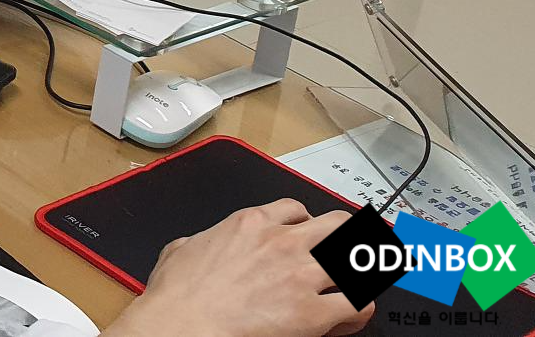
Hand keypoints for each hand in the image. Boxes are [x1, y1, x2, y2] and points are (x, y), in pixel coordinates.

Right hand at [106, 199, 374, 336]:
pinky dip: (358, 311)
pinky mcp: (313, 313)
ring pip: (357, 260)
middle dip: (343, 238)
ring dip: (357, 273)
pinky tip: (347, 317)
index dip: (303, 223)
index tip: (304, 235)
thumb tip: (199, 245)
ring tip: (352, 285)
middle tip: (342, 254)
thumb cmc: (176, 297)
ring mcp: (301, 276)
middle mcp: (282, 243)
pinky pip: (357, 305)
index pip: (295, 209)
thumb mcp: (180, 249)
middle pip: (337, 224)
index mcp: (250, 224)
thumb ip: (203, 240)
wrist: (181, 326)